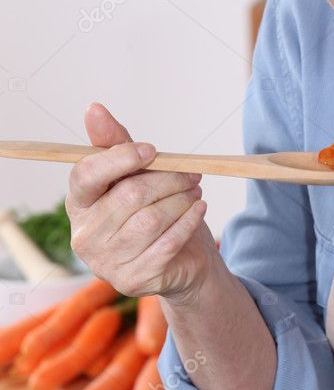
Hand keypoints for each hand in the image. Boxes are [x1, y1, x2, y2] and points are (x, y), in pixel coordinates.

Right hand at [66, 102, 216, 302]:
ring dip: (181, 200)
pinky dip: (188, 221)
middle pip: (129, 196)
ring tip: (195, 191)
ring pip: (151, 219)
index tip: (153, 150)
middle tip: (191, 172)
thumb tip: (93, 109)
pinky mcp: (132, 280)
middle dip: (167, 179)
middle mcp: (84, 235)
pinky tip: (199, 209)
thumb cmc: (152, 210)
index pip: (86, 175)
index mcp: (78, 204)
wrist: (180, 261)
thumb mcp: (135, 175)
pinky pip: (167, 243)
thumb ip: (115, 145)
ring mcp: (106, 262)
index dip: (120, 158)